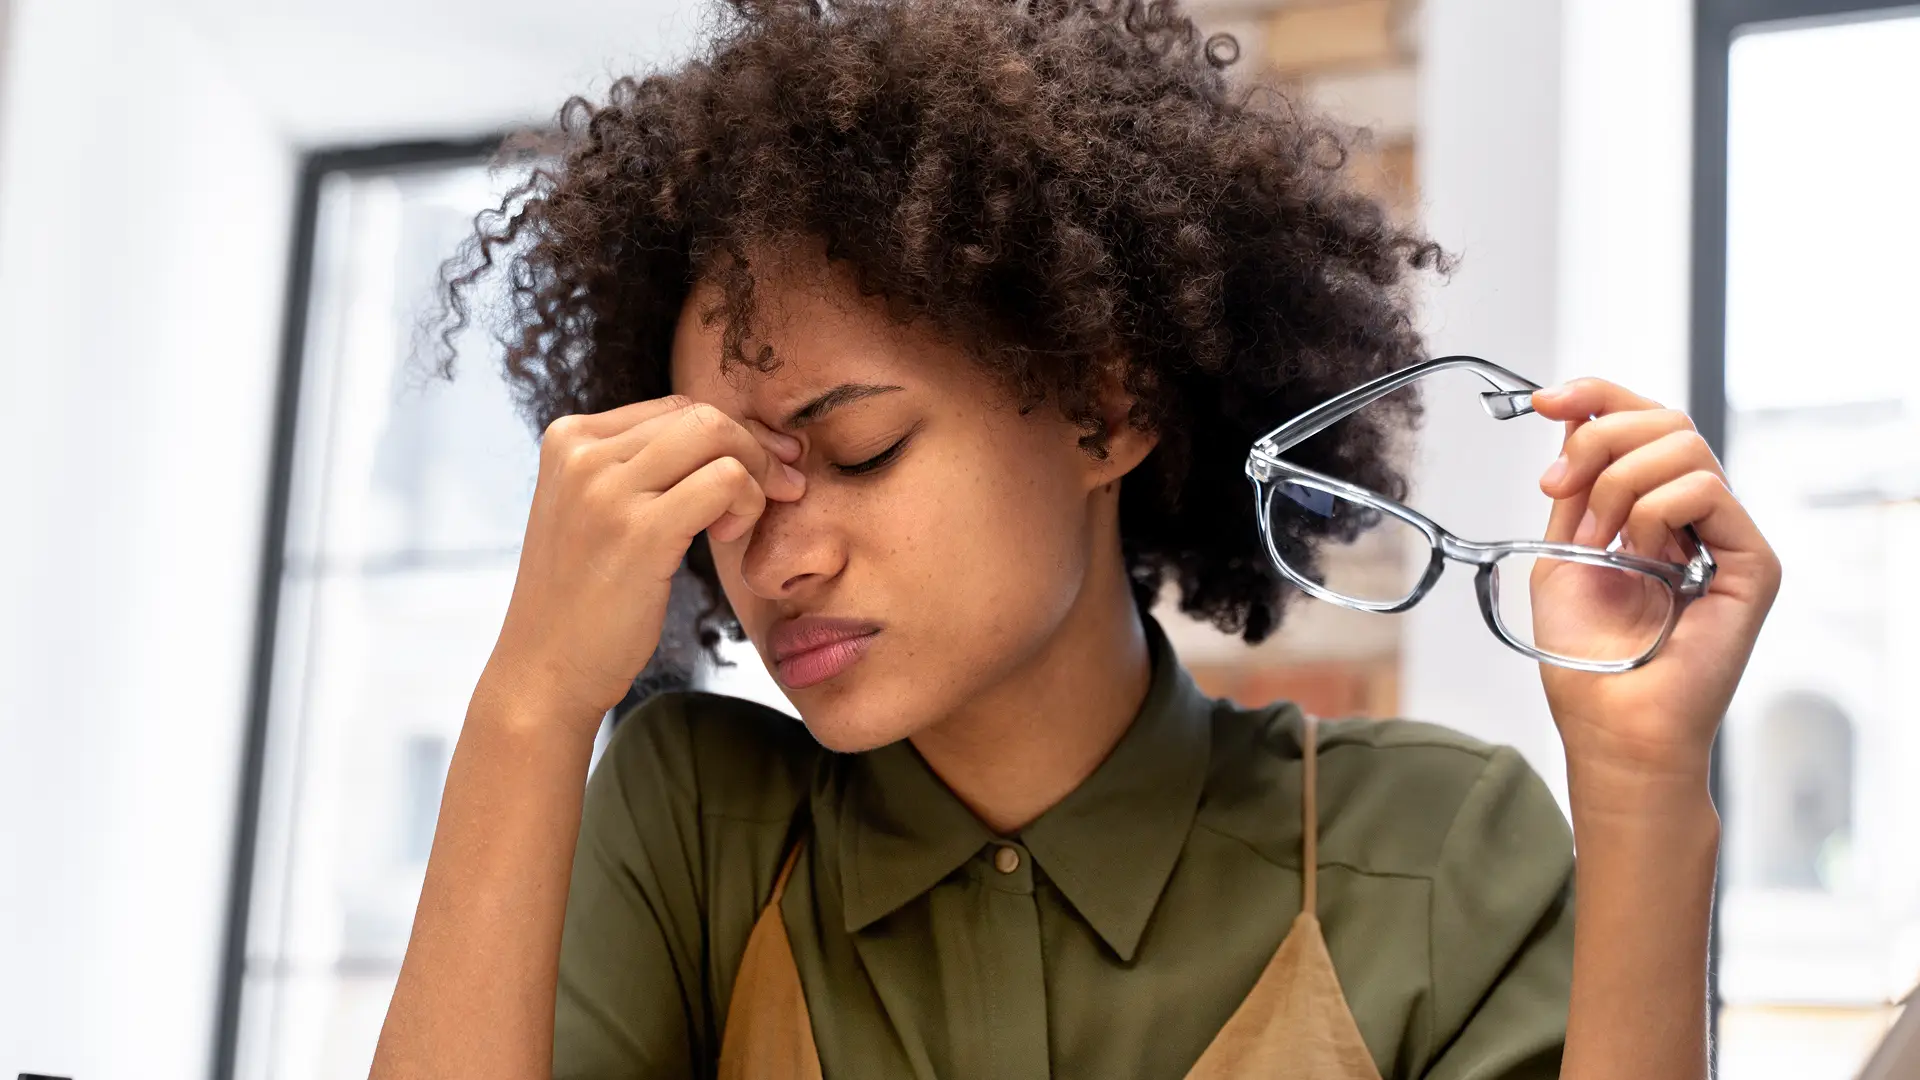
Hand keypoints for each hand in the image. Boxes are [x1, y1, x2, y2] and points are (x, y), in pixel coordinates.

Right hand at [479, 397, 805, 732]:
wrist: (546, 669)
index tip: (765, 468)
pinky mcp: (639, 530)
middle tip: (783, 489)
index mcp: (568, 438)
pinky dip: (747, 501)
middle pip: (701, 416)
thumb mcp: (596, 511)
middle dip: (756, 449)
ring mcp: (606, 489)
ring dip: (756, 475)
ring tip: (741, 523)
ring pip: (717, 436)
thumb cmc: (585, 597)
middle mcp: (582, 453)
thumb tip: (733, 434)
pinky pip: (726, 480)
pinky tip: (730, 536)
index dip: (731, 435)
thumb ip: (642, 468)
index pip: (674, 409)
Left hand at [1530, 379, 1781, 788]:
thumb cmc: (1585, 658)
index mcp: (1653, 510)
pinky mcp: (1752, 562)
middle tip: (1557, 488)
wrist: (1610, 724)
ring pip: (1684, 446)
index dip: (1596, 397)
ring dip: (1618, 484)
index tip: (1543, 401)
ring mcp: (1726, 537)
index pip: (1643, 423)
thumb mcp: (1562, 552)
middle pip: (1665, 420)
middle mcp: (1696, 517)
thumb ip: (1575, 487)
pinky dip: (1655, 511)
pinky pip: (1706, 490)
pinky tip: (1637, 552)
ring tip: (1596, 541)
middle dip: (1598, 439)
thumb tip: (1573, 418)